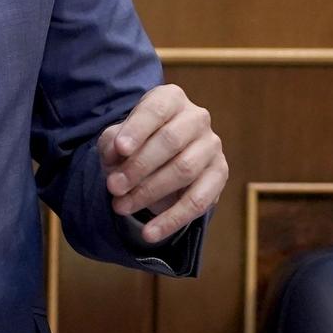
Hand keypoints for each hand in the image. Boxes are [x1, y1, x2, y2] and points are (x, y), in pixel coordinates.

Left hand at [98, 84, 226, 244]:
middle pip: (171, 141)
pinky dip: (172, 219)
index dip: (138, 129)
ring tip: (121, 207)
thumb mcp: (116, 140)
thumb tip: (115, 155)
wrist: (158, 164)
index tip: (119, 150)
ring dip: (149, 192)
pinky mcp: (220, 174)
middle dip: (138, 166)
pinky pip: (199, 200)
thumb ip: (112, 143)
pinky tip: (150, 233)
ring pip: (184, 170)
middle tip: (112, 187)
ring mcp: (212, 146)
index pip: (157, 110)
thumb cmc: (135, 145)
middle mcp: (196, 118)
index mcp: (171, 99)